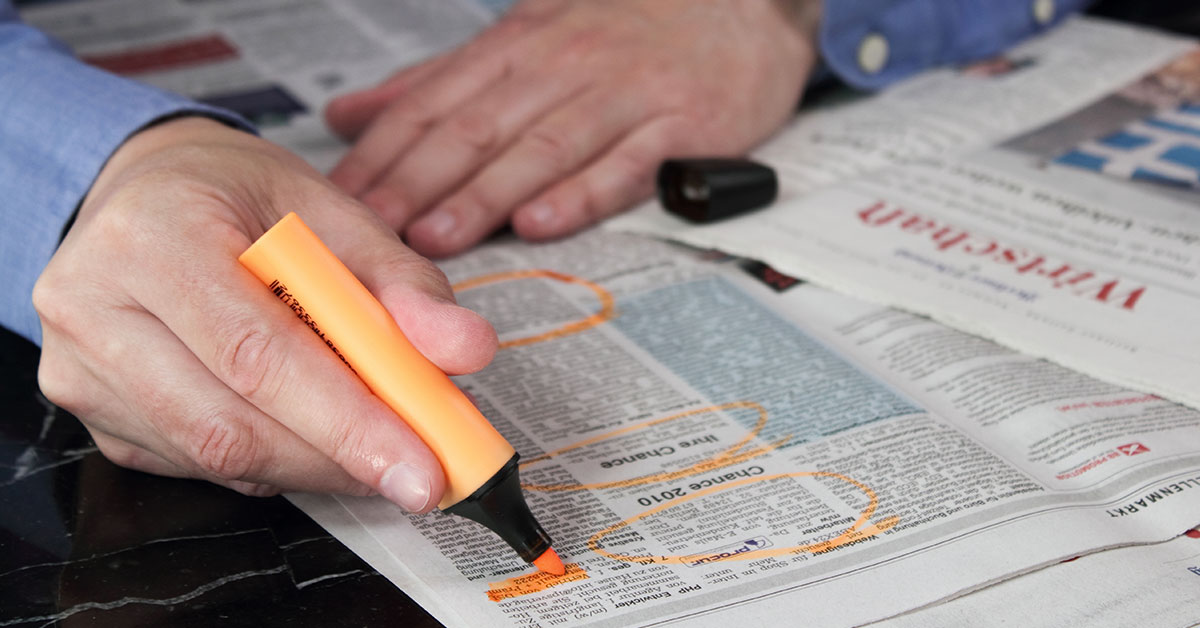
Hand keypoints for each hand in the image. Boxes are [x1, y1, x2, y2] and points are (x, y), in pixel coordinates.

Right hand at [33, 118, 497, 510]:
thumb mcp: (329, 210)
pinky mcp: (89, 409)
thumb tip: (465, 350)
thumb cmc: (236, 195)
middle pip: (230, 422)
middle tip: (418, 472)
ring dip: (313, 466)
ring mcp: (78, 364)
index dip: (347, 422)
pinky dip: (270, 460)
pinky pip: (193, 463)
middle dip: (341, 458)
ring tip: (374, 446)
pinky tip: (307, 433)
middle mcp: (92, 302)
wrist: (144, 189)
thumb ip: (402, 282)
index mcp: (154, 233)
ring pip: (213, 456)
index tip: (421, 467)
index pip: (258, 353)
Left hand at [326, 0, 819, 256]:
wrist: (740, 3)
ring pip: (541, 147)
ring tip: (435, 236)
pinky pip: (625, 163)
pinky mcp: (679, 124)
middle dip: (416, 181)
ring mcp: (623, 93)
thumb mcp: (525, 34)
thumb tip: (352, 114)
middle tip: (371, 229)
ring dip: (483, 195)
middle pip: (477, 127)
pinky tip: (543, 224)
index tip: (338, 198)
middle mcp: (564, 65)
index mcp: (519, 45)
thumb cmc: (627, 27)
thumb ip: (440, 81)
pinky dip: (582, 195)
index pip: (433, 101)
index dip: (381, 152)